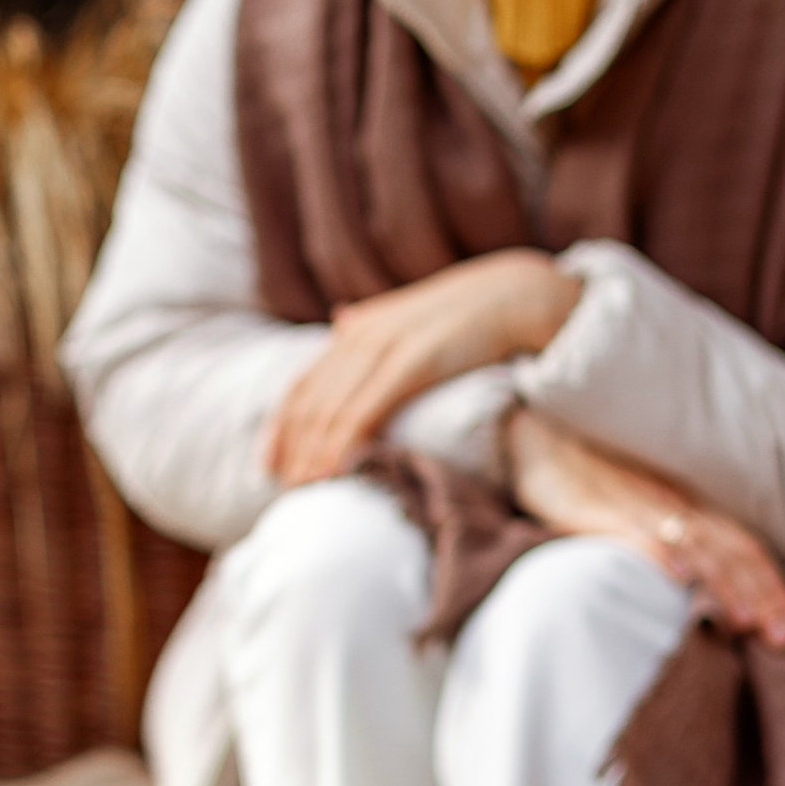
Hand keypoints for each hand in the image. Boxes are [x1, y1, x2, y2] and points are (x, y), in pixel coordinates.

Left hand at [265, 252, 580, 486]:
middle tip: (289, 491)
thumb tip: (341, 319)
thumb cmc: (467, 314)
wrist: (515, 293)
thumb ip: (370, 321)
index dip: (281, 427)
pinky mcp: (410, 362)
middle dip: (295, 451)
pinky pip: (364, 410)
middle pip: (310, 403)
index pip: (302, 384)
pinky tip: (337, 470)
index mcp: (356, 328)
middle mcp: (359, 335)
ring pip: (331, 411)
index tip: (269, 464)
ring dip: (314, 456)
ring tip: (308, 491)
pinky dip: (344, 444)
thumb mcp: (407, 314)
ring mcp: (383, 347)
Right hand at [506, 407, 784, 648]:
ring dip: (723, 583)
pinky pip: (635, 531)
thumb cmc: (592, 473)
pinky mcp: (600, 508)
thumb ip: (673, 538)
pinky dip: (660, 553)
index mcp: (689, 505)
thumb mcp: (642, 504)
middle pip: (731, 552)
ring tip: (744, 621)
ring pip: (694, 546)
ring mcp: (640, 505)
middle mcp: (675, 504)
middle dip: (763, 597)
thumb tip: (700, 584)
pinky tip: (677, 577)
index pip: (745, 548)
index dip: (773, 588)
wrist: (541, 433)